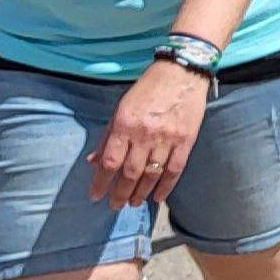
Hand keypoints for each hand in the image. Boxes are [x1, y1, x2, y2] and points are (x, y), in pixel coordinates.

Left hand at [89, 64, 208, 206]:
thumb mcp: (121, 107)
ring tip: (133, 203)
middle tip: (115, 206)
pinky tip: (157, 198)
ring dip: (140, 193)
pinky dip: (166, 187)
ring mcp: (167, 139)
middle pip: (129, 173)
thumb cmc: (148, 89)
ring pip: (151, 175)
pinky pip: (174, 170)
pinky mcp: (185, 141)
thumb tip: (94, 162)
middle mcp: (144, 134)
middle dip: (120, 193)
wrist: (182, 73)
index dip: (101, 182)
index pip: (109, 161)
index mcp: (125, 124)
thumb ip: (108, 135)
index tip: (95, 196)